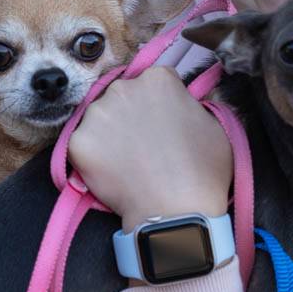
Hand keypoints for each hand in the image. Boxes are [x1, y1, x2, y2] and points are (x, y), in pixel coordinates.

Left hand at [67, 67, 231, 229]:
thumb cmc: (202, 173)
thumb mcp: (213, 125)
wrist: (174, 212)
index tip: (163, 125)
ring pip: (100, 119)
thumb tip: (180, 106)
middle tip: (144, 146)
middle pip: (123, 96)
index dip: (160, 105)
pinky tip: (113, 174)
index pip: (154, 83)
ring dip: (110, 134)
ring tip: (128, 163)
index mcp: (158, 79)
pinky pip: (84, 146)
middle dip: (131, 114)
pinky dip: (94, 158)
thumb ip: (189, 105)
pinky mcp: (78, 142)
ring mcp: (97, 114)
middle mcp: (123, 87)